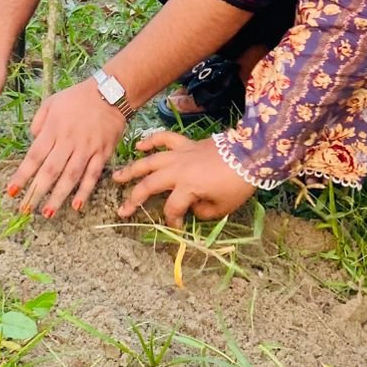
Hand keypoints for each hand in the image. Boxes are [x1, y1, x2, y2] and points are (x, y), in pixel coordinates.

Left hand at [7, 77, 125, 218]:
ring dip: (58, 196)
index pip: (34, 156)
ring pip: (71, 176)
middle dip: (36, 192)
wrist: (111, 93)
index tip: (11, 191)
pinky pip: (93, 175)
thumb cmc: (78, 98)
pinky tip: (76, 205)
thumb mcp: (52, 102)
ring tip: (47, 213)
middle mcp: (69, 141)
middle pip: (51, 170)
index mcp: (54, 129)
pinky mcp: (102, 153)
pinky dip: (85, 190)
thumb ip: (38, 121)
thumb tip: (32, 139)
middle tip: (25, 210)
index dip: (22, 175)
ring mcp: (87, 148)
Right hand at [113, 131, 255, 226]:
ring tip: (116, 177)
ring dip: (132, 169)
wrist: (250, 154)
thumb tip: (192, 209)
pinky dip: (151, 141)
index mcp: (187, 187)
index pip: (172, 209)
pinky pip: (164, 139)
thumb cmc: (237, 184)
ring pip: (150, 161)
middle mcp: (178, 170)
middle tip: (122, 210)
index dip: (173, 220)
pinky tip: (139, 146)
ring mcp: (180, 154)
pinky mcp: (186, 144)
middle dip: (134, 199)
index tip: (178, 227)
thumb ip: (203, 212)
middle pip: (150, 185)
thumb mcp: (222, 207)